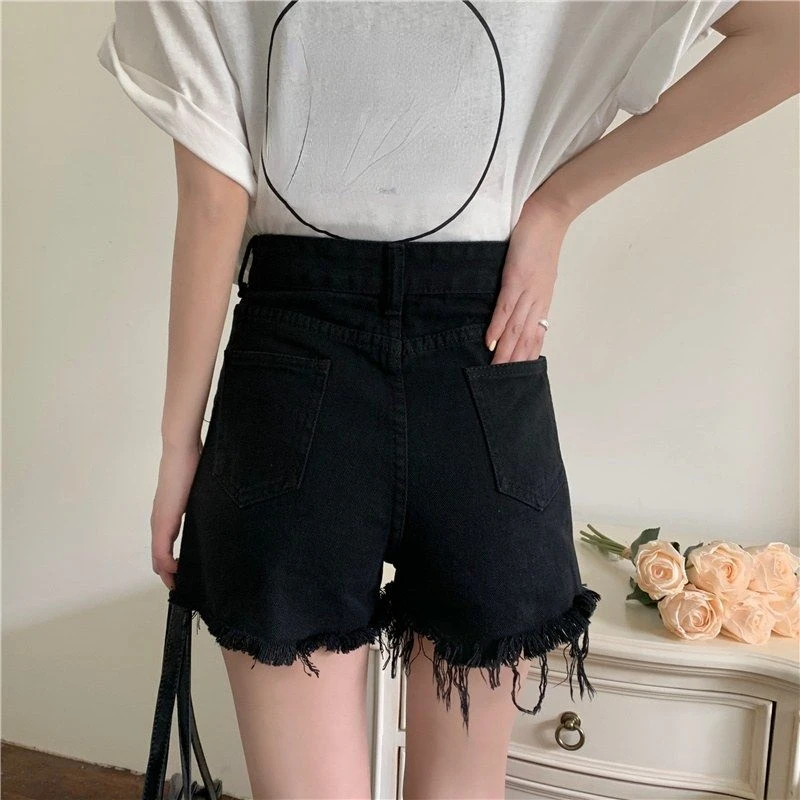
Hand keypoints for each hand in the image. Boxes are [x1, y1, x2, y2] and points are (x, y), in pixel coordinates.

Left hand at [150, 438, 202, 590]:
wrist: (181, 450)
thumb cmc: (192, 463)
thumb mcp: (198, 490)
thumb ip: (200, 503)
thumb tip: (213, 511)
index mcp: (169, 512)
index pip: (164, 543)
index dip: (171, 561)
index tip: (182, 573)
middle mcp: (160, 518)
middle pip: (158, 553)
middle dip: (167, 571)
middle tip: (179, 584)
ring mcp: (160, 518)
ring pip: (158, 553)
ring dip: (165, 570)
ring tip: (176, 582)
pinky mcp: (164, 518)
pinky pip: (161, 547)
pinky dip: (165, 561)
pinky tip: (173, 570)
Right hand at [486, 197, 570, 364]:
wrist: (549, 214)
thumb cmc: (540, 240)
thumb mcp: (535, 272)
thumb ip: (526, 291)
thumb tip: (513, 310)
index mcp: (542, 301)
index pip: (535, 336)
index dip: (526, 357)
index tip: (516, 376)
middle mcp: (537, 301)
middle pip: (526, 339)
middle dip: (515, 363)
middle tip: (503, 385)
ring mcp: (528, 290)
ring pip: (517, 329)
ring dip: (506, 352)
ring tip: (495, 371)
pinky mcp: (516, 277)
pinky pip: (506, 307)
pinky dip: (498, 326)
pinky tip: (490, 342)